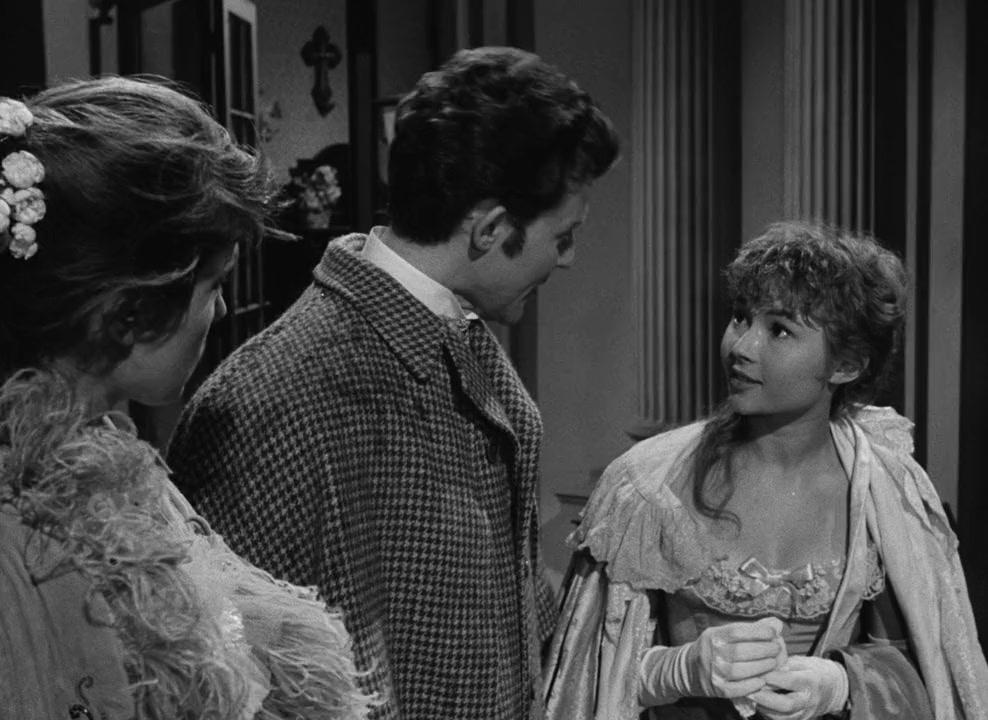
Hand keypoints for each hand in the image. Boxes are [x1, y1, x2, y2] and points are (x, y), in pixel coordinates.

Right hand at [640, 617, 786, 704]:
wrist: (688, 670)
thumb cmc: (712, 648)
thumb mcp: (722, 633)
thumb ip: (748, 630)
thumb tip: (776, 624)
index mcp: (713, 636)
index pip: (737, 632)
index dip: (758, 632)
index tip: (773, 632)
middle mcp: (711, 653)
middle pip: (741, 651)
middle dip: (764, 649)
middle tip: (777, 649)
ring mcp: (713, 672)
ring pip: (740, 670)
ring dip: (761, 667)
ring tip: (772, 663)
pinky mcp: (717, 689)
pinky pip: (737, 688)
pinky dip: (752, 684)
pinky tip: (762, 680)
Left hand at [750, 655, 848, 719]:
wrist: (830, 689)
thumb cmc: (812, 671)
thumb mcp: (801, 661)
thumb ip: (785, 662)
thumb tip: (768, 662)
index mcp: (811, 680)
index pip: (791, 681)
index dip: (773, 678)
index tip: (759, 673)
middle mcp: (809, 699)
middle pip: (787, 704)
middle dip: (766, 699)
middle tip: (751, 691)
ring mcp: (805, 713)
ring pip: (783, 717)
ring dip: (764, 708)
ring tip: (752, 698)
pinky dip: (768, 714)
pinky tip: (759, 704)